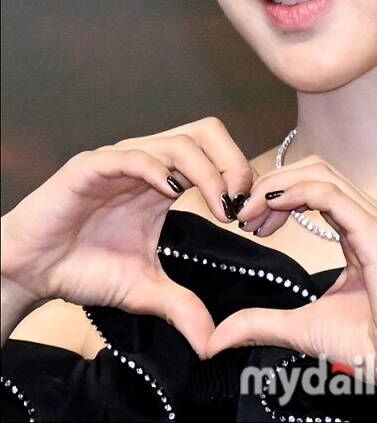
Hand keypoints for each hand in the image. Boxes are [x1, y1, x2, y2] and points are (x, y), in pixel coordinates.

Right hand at [1, 116, 255, 357]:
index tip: (247, 217)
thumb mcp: (143, 289)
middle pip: (205, 133)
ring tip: (218, 204)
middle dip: (232, 162)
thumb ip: (180, 305)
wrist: (31, 271)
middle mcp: (148, 164)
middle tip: (239, 202)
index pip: (215, 155)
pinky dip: (157, 168)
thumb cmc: (83, 268)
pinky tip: (170, 192)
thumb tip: (211, 340)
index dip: (238, 179)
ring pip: (176, 142)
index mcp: (165, 182)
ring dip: (207, 171)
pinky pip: (131, 156)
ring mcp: (121, 161)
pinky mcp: (91, 166)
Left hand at [206, 156, 376, 413]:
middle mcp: (371, 216)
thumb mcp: (302, 327)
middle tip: (243, 214)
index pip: (314, 187)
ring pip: (321, 175)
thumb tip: (216, 338)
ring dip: (278, 186)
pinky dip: (296, 193)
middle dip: (272, 185)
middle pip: (315, 171)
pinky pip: (331, 195)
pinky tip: (272, 207)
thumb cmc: (372, 346)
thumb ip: (262, 322)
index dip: (277, 194)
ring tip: (251, 213)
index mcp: (361, 228)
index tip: (248, 221)